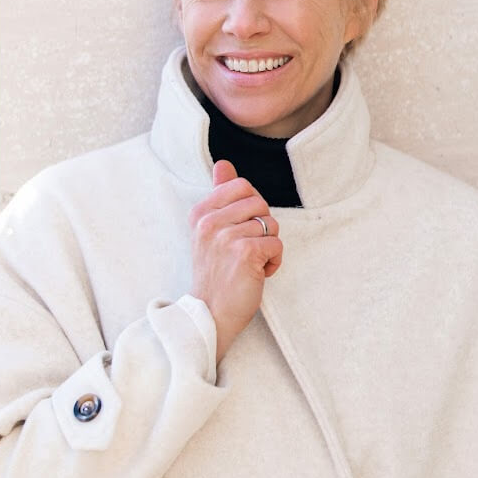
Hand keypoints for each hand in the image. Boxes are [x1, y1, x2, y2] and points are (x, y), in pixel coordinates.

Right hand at [189, 160, 282, 363]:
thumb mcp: (210, 231)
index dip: (252, 207)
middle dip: (263, 226)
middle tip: (247, 249)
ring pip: (271, 224)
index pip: (242, 185)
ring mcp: (226, 237)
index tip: (241, 229)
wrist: (209, 314)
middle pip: (260, 203)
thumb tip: (223, 163)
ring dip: (268, 247)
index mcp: (201, 212)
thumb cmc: (215, 273)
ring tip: (251, 264)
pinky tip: (259, 273)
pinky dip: (274, 262)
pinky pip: (276, 245)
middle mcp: (210, 222)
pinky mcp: (245, 253)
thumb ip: (219, 195)